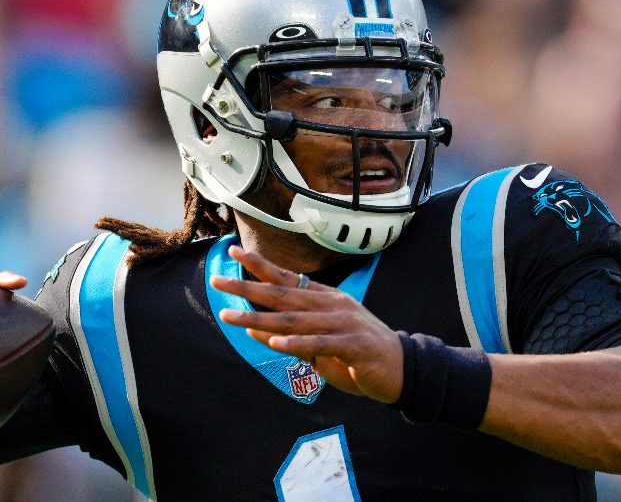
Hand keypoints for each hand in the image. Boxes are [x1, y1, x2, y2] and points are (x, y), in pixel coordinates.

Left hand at [211, 245, 402, 403]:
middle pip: (283, 294)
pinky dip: (297, 344)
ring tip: (232, 317)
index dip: (260, 265)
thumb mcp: (319, 343)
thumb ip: (289, 335)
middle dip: (248, 287)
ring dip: (260, 318)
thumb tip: (254, 328)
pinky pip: (321, 343)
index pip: (287, 278)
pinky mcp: (354, 345)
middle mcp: (332, 305)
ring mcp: (344, 323)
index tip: (233, 251)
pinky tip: (275, 344)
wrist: (402, 369)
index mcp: (325, 299)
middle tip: (218, 282)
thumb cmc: (357, 355)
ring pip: (294, 320)